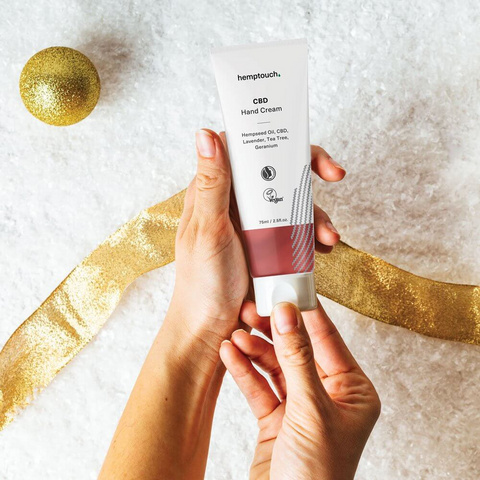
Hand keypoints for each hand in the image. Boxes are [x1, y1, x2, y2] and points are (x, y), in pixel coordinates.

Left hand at [169, 128, 346, 352]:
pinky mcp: (266, 246)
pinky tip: (321, 250)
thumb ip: (211, 184)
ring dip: (314, 214)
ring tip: (328, 238)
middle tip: (335, 177)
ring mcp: (252, 225)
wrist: (212, 329)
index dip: (276, 141)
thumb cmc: (202, 283)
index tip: (303, 148)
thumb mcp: (208, 230)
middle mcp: (233, 204)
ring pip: (290, 203)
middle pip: (275, 172)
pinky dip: (311, 236)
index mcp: (214, 192)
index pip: (246, 149)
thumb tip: (206, 133)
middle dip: (307, 176)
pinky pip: (294, 231)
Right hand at [219, 300, 380, 479]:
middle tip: (251, 309)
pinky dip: (244, 369)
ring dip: (254, 349)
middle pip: (297, 350)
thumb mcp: (310, 410)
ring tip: (235, 332)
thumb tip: (289, 313)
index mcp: (353, 392)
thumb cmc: (316, 475)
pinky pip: (259, 386)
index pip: (327, 340)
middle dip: (273, 330)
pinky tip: (230, 352)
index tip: (286, 289)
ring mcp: (300, 407)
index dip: (305, 314)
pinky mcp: (276, 420)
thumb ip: (297, 358)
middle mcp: (328, 396)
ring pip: (275, 366)